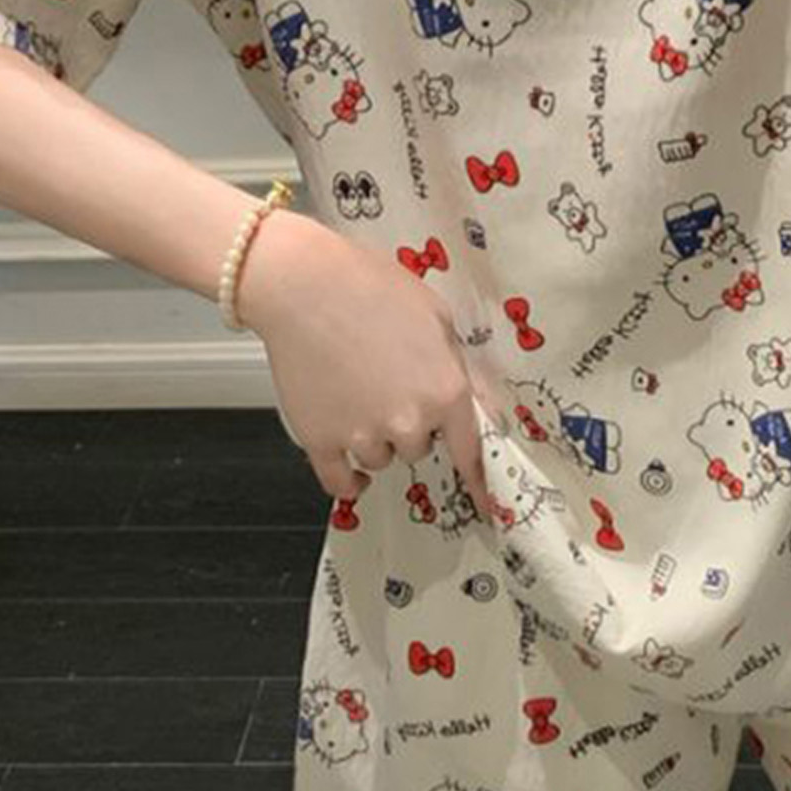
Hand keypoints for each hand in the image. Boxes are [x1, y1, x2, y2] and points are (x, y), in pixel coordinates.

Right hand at [236, 208, 498, 515]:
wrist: (303, 285)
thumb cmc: (370, 286)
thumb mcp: (436, 315)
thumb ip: (456, 364)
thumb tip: (478, 401)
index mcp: (446, 390)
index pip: (471, 449)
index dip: (478, 477)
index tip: (486, 505)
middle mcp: (410, 422)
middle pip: (420, 448)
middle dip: (409, 424)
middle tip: (387, 385)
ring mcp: (363, 436)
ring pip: (381, 459)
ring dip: (375, 438)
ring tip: (356, 394)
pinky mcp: (321, 441)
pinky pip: (341, 482)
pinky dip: (348, 479)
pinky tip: (351, 470)